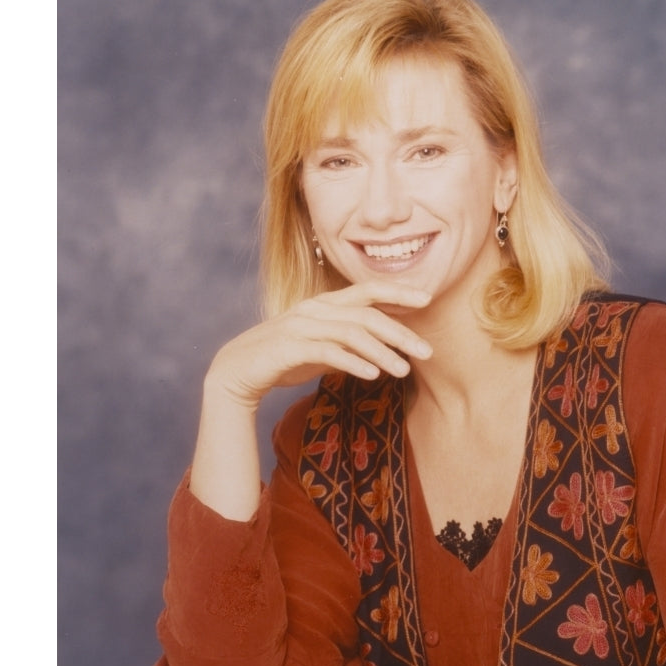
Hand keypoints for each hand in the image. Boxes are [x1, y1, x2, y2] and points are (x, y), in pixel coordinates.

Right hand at [207, 282, 433, 411]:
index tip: (428, 298)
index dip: (398, 291)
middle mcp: (315, 309)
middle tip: (427, 352)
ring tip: (403, 371)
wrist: (237, 372)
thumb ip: (347, 343)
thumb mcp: (321, 348)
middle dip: (400, 332)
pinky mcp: (290, 347)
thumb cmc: (283, 360)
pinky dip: (353, 362)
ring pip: (351, 333)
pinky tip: (373, 375)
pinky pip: (328, 352)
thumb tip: (379, 352)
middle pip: (366, 314)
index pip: (367, 291)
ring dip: (382, 352)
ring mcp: (301, 326)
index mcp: (324, 304)